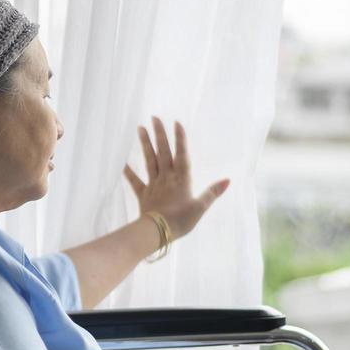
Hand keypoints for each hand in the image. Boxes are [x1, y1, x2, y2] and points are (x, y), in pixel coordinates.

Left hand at [122, 116, 229, 240]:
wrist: (158, 231)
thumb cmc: (181, 220)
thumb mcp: (201, 207)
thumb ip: (213, 192)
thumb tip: (228, 180)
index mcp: (182, 179)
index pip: (182, 155)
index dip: (180, 139)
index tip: (176, 123)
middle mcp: (167, 177)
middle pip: (163, 152)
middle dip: (160, 134)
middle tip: (154, 118)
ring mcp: (153, 184)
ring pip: (149, 160)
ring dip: (145, 144)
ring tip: (140, 129)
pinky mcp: (143, 194)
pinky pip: (135, 181)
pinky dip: (129, 172)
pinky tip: (122, 162)